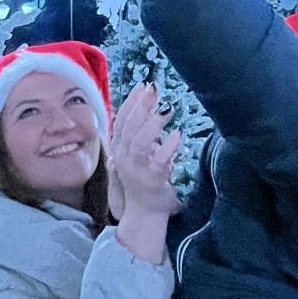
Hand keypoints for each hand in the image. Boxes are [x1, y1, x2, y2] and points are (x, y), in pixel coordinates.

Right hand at [111, 84, 181, 221]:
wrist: (145, 213)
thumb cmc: (144, 181)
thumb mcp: (138, 155)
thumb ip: (140, 134)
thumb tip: (152, 106)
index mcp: (120, 149)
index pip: (122, 120)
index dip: (132, 101)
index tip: (143, 85)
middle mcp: (123, 157)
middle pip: (129, 126)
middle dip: (141, 105)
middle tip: (155, 89)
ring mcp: (136, 169)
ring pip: (139, 142)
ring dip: (153, 123)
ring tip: (168, 108)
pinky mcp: (151, 180)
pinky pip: (158, 162)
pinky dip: (167, 147)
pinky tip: (178, 135)